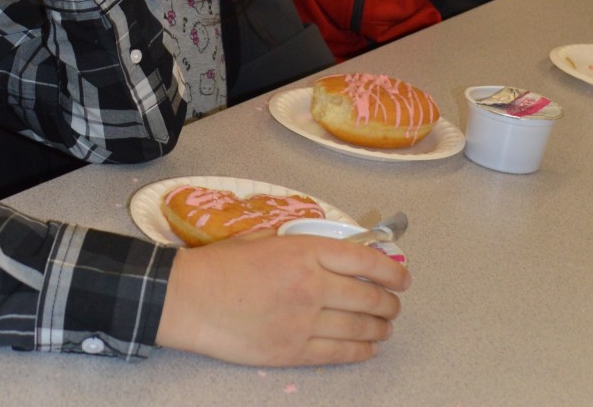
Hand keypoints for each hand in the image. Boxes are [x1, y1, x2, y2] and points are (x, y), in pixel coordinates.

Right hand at [156, 231, 409, 366]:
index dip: (391, 269)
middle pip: (368, 297)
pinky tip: (369, 346)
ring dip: (380, 327)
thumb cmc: (221, 264)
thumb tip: (333, 255)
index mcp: (303, 251)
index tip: (402, 276)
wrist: (190, 298)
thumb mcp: (264, 240)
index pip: (363, 260)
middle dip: (389, 302)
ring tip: (385, 325)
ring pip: (360, 327)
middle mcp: (311, 285)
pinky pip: (340, 353)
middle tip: (393, 304)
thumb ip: (300, 247)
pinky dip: (362, 350)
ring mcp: (304, 322)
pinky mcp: (293, 352)